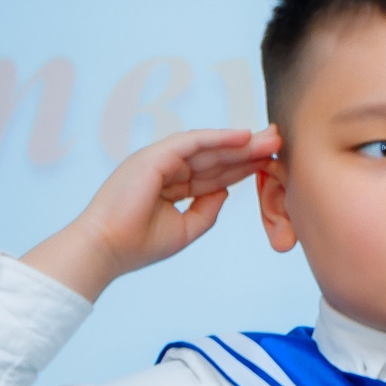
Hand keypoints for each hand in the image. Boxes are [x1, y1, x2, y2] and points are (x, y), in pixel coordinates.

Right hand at [21, 127, 278, 300]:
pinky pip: (191, 143)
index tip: (271, 162)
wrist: (107, 248)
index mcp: (171, 187)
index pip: (213, 174)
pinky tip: (243, 137)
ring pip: (206, 147)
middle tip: (278, 141)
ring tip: (269, 138)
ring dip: (239, 142)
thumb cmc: (140, 244)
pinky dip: (217, 138)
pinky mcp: (153, 157)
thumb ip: (207, 209)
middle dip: (247, 150)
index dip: (242, 167)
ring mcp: (158, 161)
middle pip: (214, 157)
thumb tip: (225, 191)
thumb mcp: (186, 228)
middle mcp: (165, 169)